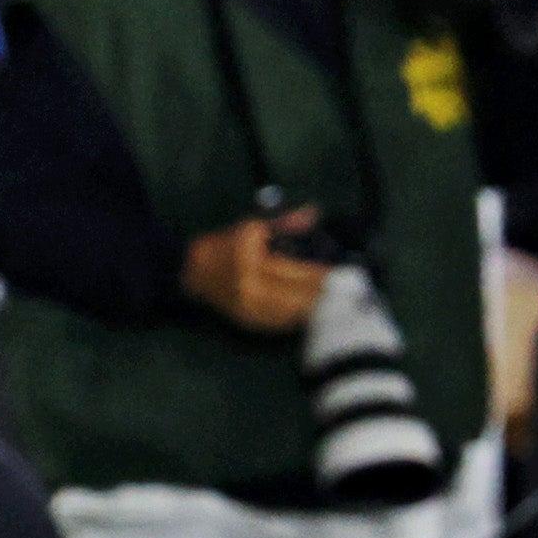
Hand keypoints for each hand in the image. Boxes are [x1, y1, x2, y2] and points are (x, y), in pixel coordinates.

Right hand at [183, 215, 333, 332]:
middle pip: (294, 295)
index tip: (340, 272)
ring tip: (335, 303)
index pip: (292, 269)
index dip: (317, 274)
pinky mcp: (247, 322)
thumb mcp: (253, 226)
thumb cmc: (226, 244)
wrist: (192, 272)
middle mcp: (248, 287)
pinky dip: (298, 318)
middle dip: (321, 294)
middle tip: (346, 290)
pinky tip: (313, 313)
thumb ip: (285, 222)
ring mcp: (247, 308)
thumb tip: (314, 213)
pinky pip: (279, 324)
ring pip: (289, 313)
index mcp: (250, 260)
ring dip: (313, 309)